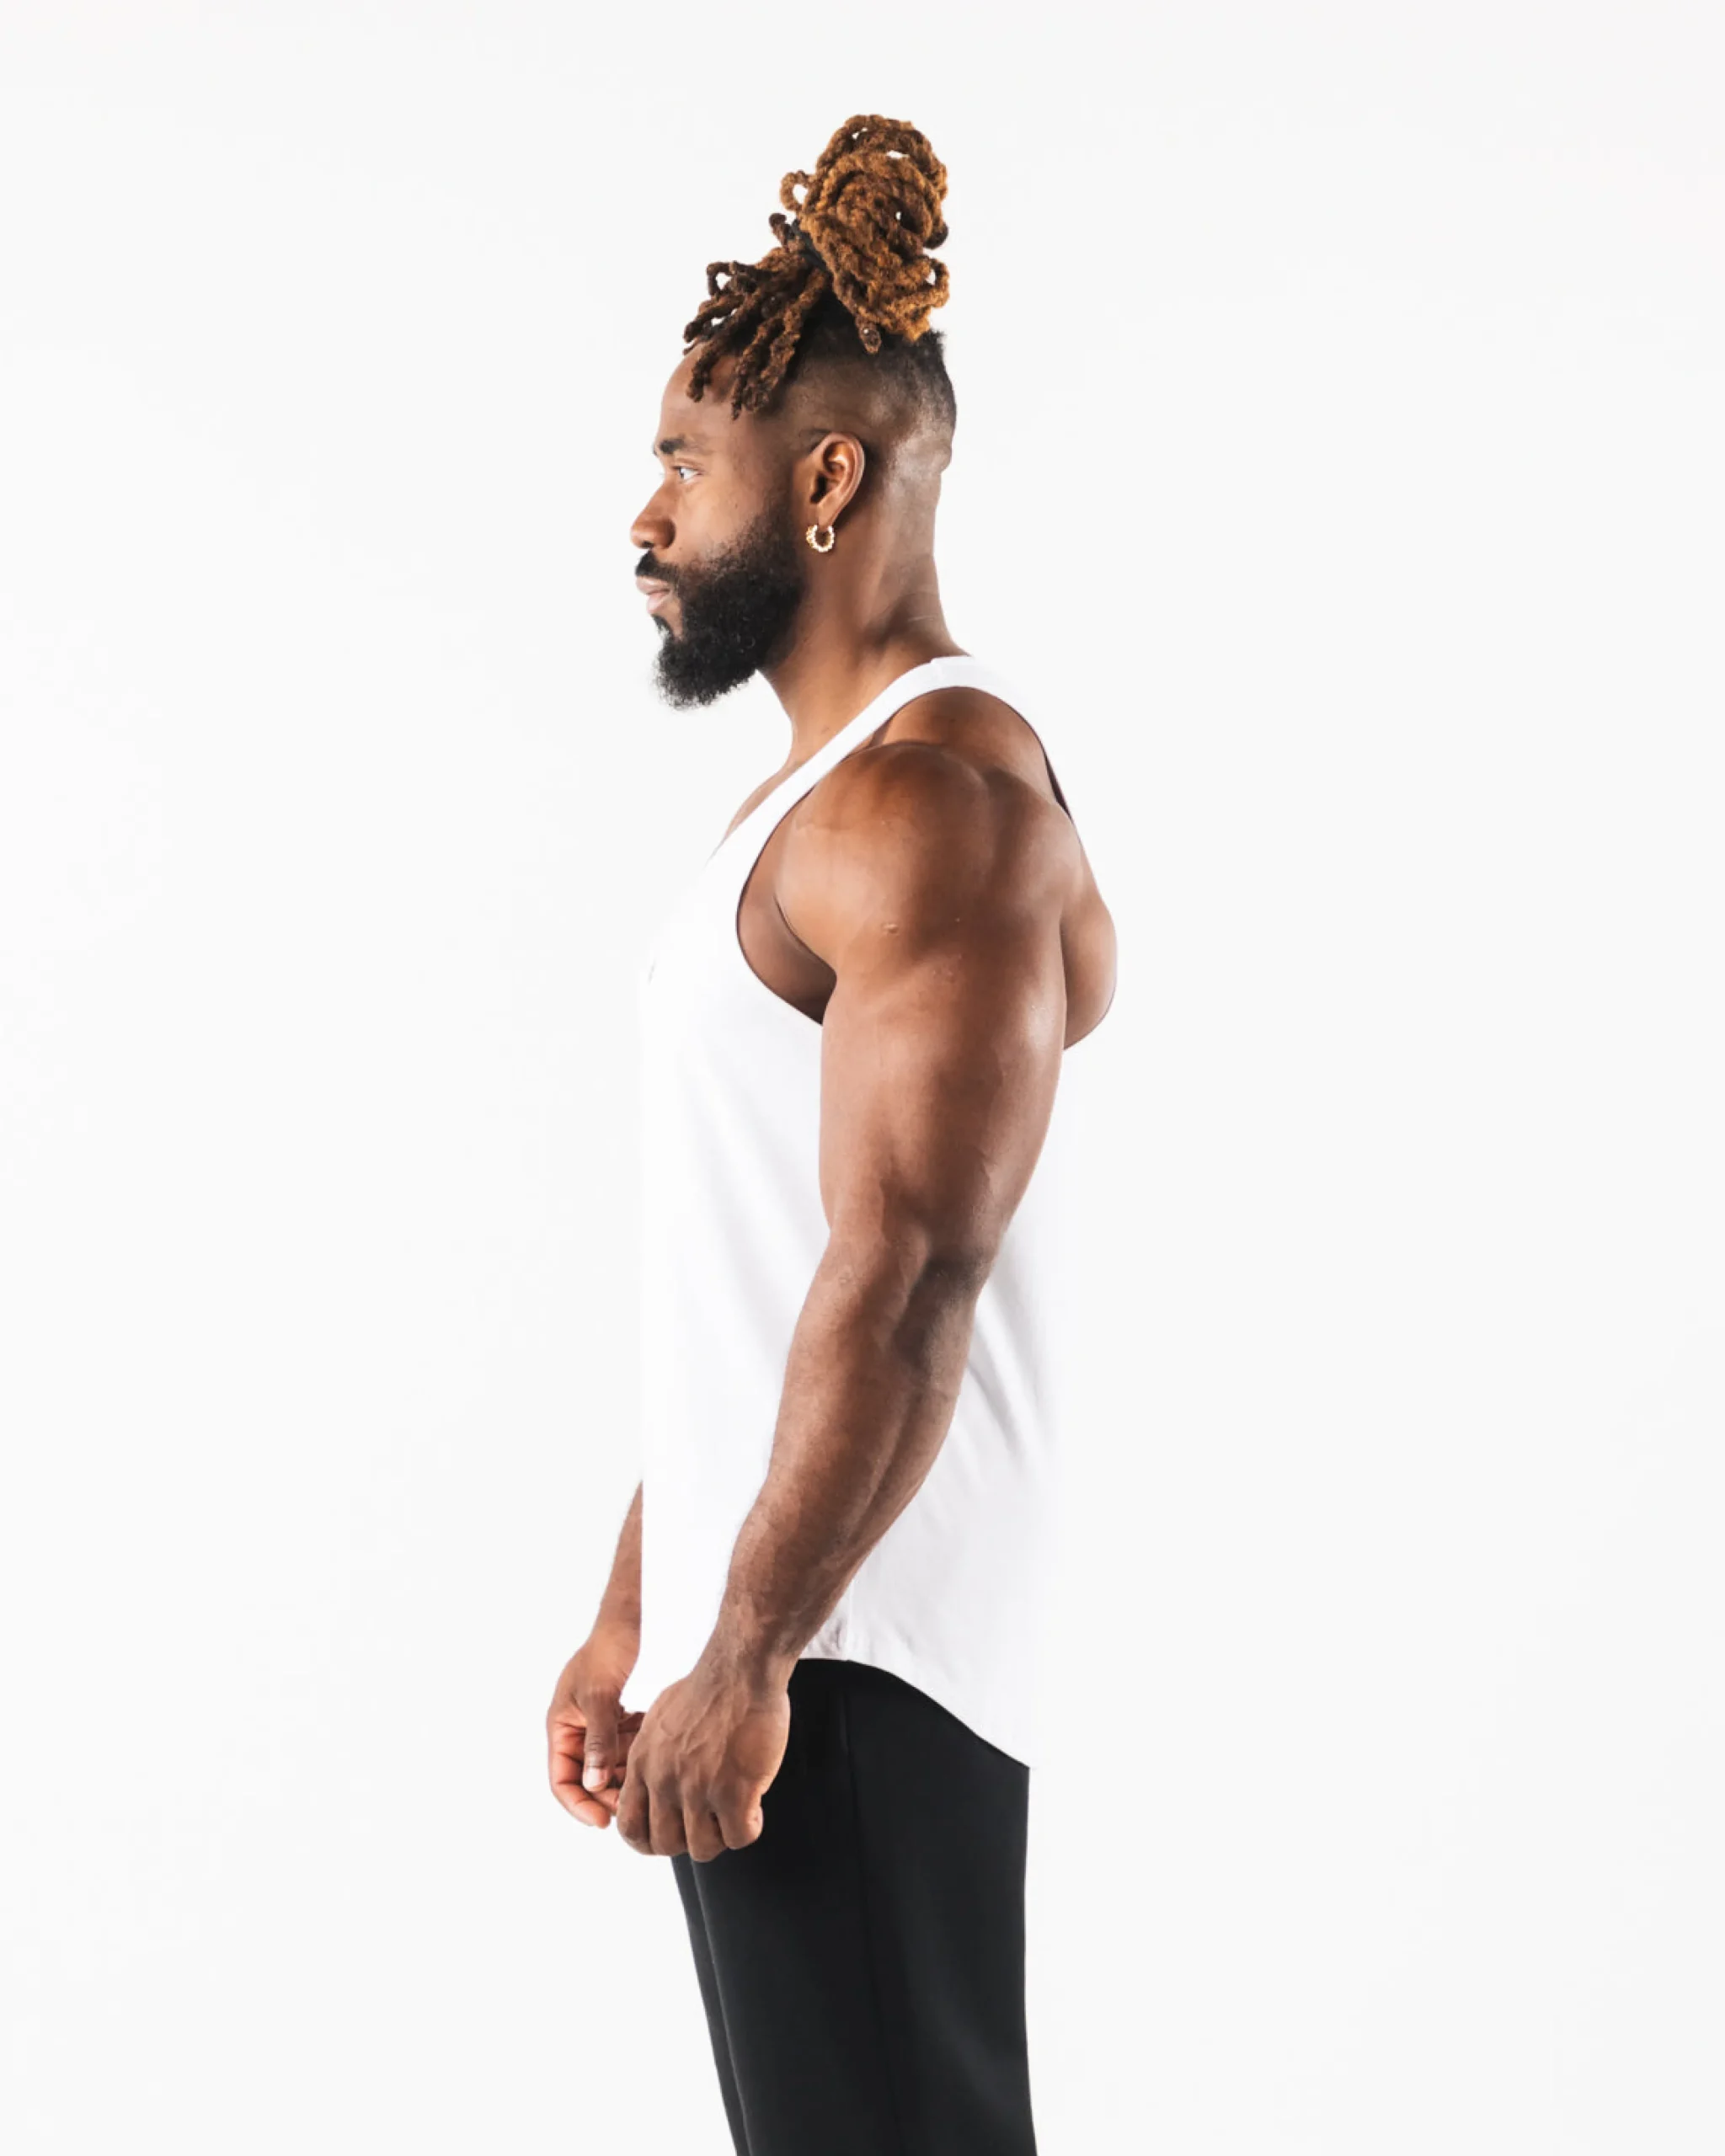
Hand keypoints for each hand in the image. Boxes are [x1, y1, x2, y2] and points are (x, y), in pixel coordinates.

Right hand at [546, 1623, 644, 1829]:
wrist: (626, 1619)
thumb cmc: (605, 1651)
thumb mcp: (599, 1696)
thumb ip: (598, 1740)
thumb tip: (595, 1784)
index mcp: (559, 1727)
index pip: (562, 1781)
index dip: (579, 1806)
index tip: (603, 1822)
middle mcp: (575, 1729)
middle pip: (588, 1778)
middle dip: (607, 1794)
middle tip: (634, 1806)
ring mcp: (597, 1723)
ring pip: (608, 1764)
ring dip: (625, 1775)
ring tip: (648, 1783)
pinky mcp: (616, 1716)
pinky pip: (624, 1746)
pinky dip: (636, 1753)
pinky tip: (653, 1752)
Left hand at [615, 1654, 790, 1860]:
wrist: (740, 1668)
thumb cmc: (708, 1687)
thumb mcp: (660, 1721)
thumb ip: (652, 1757)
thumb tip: (655, 1783)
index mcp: (643, 1763)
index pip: (630, 1827)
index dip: (649, 1841)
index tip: (670, 1835)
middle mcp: (664, 1780)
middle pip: (665, 1845)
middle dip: (689, 1840)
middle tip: (709, 1823)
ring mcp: (698, 1788)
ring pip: (702, 1848)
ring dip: (720, 1836)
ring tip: (735, 1813)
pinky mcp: (734, 1791)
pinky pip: (739, 1837)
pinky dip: (749, 1828)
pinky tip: (754, 1807)